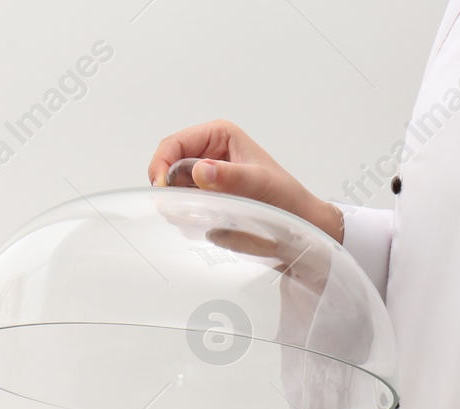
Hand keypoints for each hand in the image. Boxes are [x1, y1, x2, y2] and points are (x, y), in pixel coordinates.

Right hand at [148, 119, 342, 240]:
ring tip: (199, 214)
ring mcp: (204, 176)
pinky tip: (204, 220)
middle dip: (167, 186)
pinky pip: (182, 204)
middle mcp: (208, 152)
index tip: (161, 187)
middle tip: (176, 207)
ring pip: (173, 187)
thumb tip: (200, 170)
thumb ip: (230, 177)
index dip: (161, 163)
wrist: (298, 222)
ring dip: (177, 202)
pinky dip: (185, 214)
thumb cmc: (285, 196)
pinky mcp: (205, 197)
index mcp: (219, 136)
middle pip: (168, 165)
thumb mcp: (259, 183)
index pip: (174, 143)